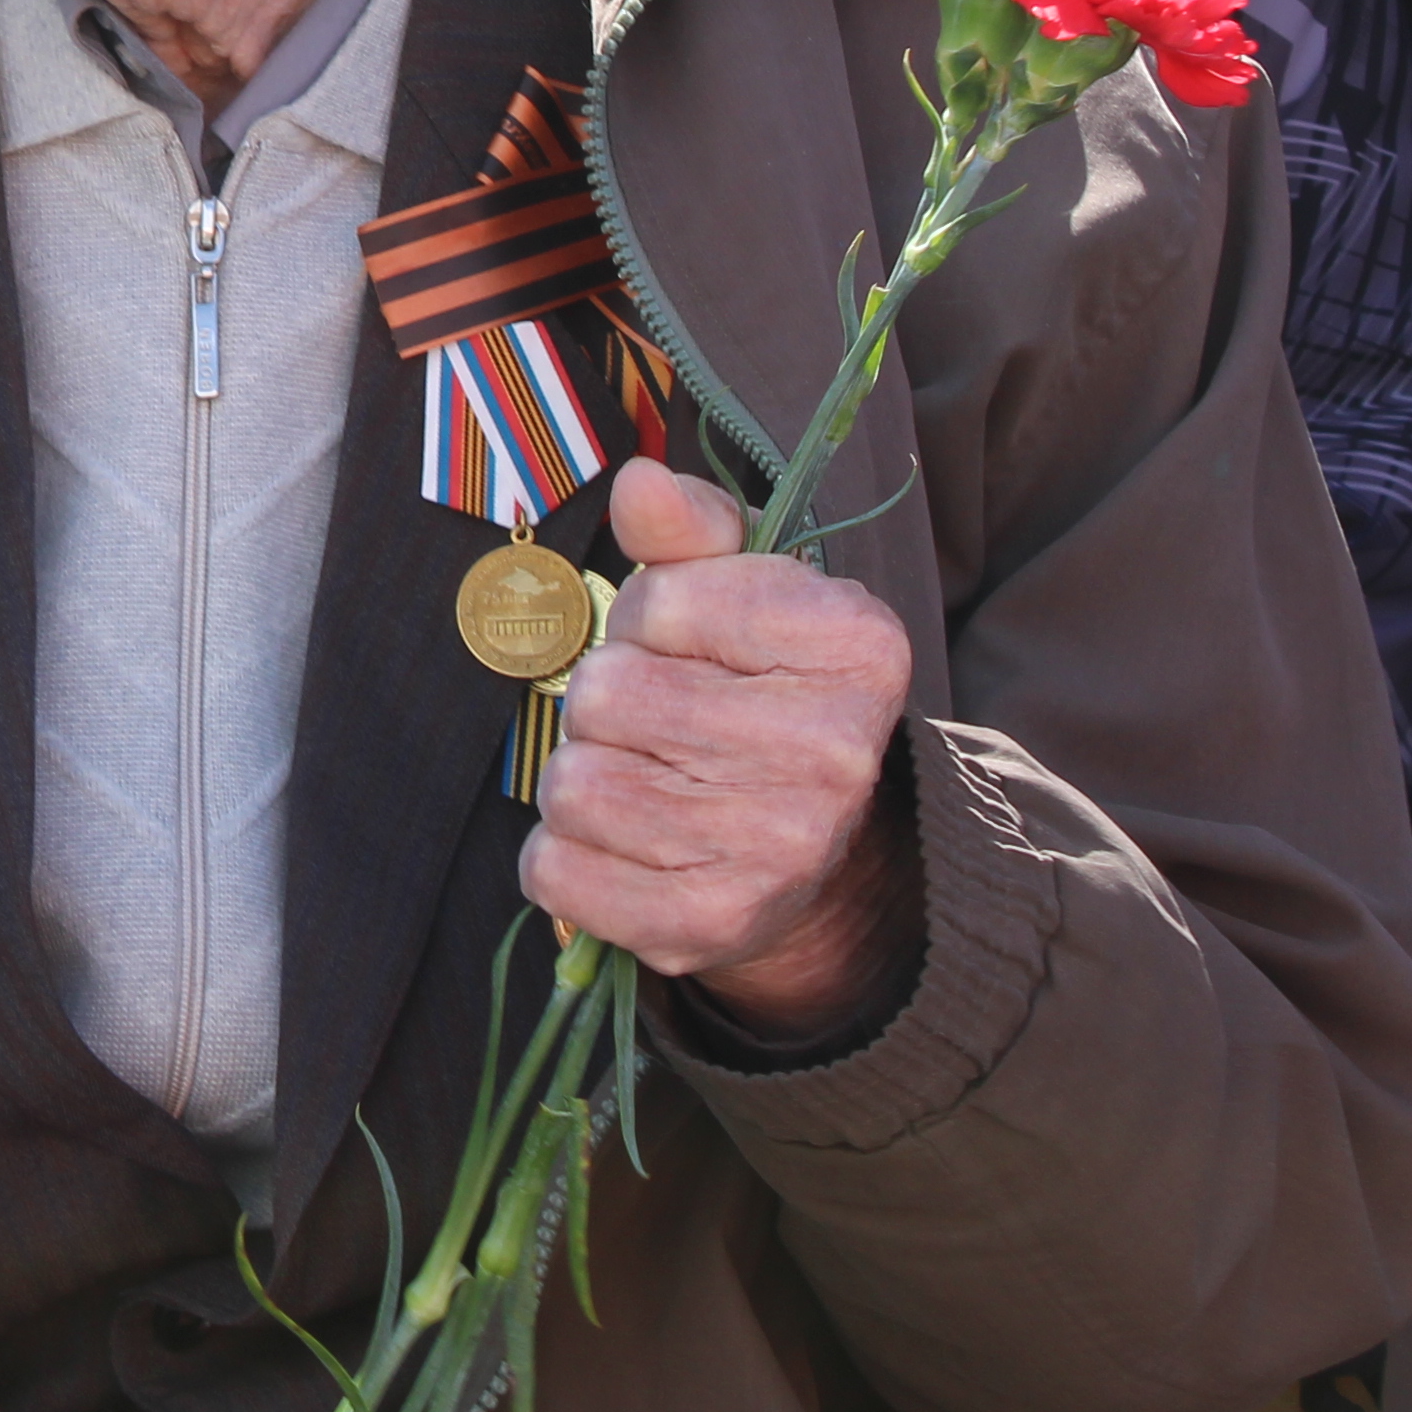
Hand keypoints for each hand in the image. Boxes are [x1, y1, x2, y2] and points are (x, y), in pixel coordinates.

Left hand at [520, 455, 919, 1041]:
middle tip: (656, 724)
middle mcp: (830, 755)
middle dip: (607, 700)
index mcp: (855, 646)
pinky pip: (556, 871)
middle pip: (608, 692)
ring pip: (573, 784)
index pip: (664, 598)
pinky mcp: (708, 927)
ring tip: (642, 781)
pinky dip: (560, 857)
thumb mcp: (749, 593)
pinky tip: (619, 846)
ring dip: (581, 777)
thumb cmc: (760, 697)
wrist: (816, 859)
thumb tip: (639, 484)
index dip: (647, 618)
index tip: (685, 646)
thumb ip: (692, 532)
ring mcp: (773, 849)